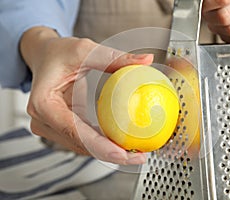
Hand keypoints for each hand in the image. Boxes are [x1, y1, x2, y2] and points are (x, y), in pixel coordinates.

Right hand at [20, 27, 152, 164]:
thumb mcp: (85, 49)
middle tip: (139, 156)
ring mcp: (52, 126)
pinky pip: (85, 140)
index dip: (99, 146)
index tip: (123, 154)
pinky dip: (103, 144)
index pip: (74, 131)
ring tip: (136, 154)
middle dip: (110, 154)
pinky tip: (123, 144)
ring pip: (83, 147)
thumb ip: (114, 57)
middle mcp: (44, 120)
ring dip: (109, 152)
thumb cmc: (58, 53)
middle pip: (80, 145)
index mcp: (44, 104)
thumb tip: (146, 60)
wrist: (43, 56)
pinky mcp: (62, 127)